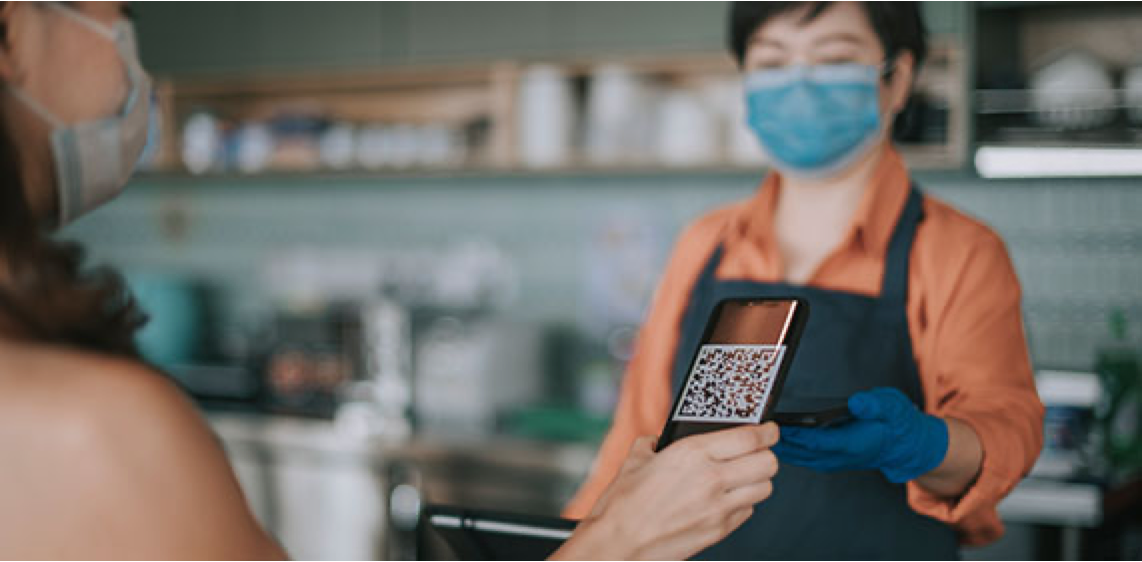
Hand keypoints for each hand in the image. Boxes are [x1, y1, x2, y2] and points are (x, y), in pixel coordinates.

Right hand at [552, 423, 779, 560]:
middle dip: (766, 454)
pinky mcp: (719, 530)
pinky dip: (743, 503)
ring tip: (743, 477)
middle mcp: (711, 478)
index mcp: (693, 453)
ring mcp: (718, 507)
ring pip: (765, 488)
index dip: (768, 431)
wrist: (617, 544)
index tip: (770, 429)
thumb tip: (659, 440)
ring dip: (758, 480)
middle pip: (768, 462)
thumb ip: (653, 443)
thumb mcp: (636, 460)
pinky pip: (748, 511)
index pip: (750, 436)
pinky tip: (726, 500)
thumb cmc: (623, 505)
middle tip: (756, 452)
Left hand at [773, 388, 947, 483]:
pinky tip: (772, 436)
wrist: (905, 444)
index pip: (814, 441)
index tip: (773, 423)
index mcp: (851, 444)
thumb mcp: (891, 406)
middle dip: (776, 440)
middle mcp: (838, 456)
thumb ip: (874, 405)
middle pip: (799, 452)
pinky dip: (786, 448)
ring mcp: (832, 460)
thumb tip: (857, 403)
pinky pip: (801, 456)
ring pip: (797, 456)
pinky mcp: (828, 459)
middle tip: (754, 425)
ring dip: (778, 445)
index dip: (792, 434)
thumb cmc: (896, 423)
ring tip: (757, 429)